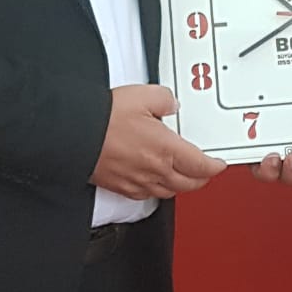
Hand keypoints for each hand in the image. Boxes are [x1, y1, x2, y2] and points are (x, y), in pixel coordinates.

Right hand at [91, 85, 226, 197]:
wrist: (73, 135)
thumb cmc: (103, 119)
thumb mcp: (141, 95)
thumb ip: (163, 99)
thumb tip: (170, 104)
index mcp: (166, 149)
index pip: (201, 166)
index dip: (214, 166)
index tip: (218, 164)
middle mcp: (155, 170)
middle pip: (189, 184)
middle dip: (202, 179)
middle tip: (206, 171)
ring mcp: (137, 182)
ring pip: (169, 192)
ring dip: (181, 185)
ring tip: (183, 176)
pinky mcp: (121, 187)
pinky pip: (147, 195)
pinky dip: (157, 190)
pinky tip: (154, 181)